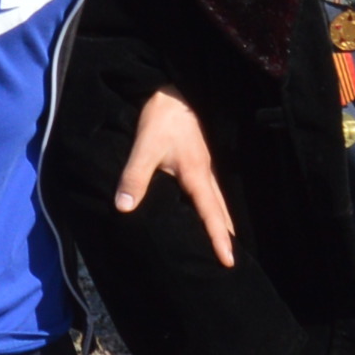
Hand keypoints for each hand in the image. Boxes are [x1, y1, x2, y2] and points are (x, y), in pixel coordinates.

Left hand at [115, 87, 234, 265]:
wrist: (172, 91)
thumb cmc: (161, 118)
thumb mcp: (145, 147)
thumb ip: (135, 177)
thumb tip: (123, 208)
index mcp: (196, 175)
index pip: (211, 213)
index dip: (220, 238)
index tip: (228, 261)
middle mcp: (205, 174)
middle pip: (221, 211)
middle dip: (226, 236)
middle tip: (231, 262)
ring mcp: (204, 167)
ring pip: (217, 201)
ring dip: (221, 223)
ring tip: (223, 244)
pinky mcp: (197, 162)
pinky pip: (209, 192)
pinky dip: (212, 209)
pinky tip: (205, 215)